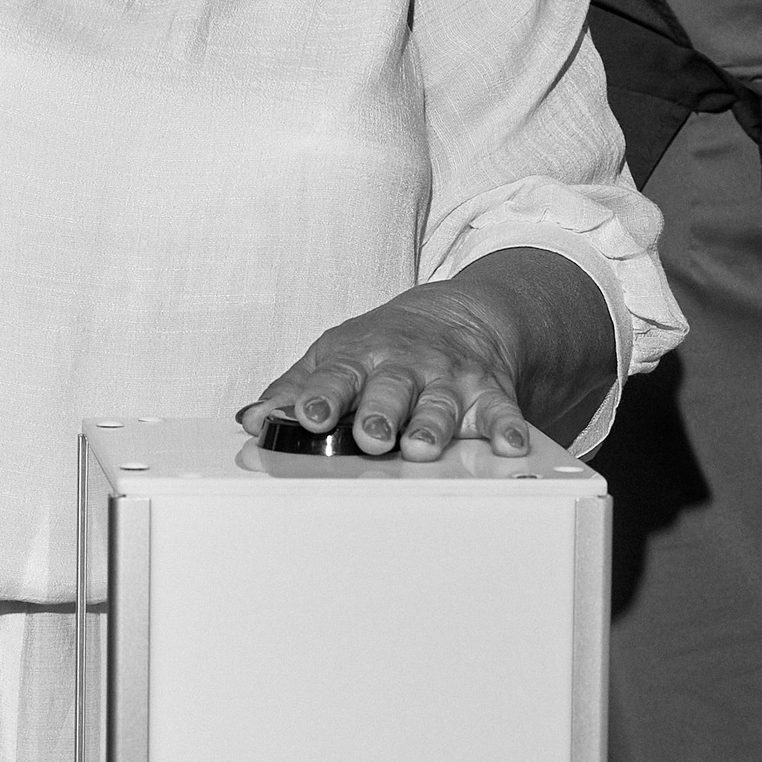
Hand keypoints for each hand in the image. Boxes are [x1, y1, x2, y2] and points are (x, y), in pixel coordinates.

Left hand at [237, 279, 531, 460]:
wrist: (454, 314)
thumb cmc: (382, 346)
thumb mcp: (333, 357)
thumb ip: (294, 390)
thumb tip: (252, 420)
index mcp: (358, 359)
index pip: (335, 377)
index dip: (321, 396)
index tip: (309, 415)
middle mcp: (403, 367)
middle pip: (390, 390)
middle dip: (379, 413)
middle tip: (370, 436)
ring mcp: (446, 378)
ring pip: (440, 403)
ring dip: (432, 426)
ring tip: (423, 447)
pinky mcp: (486, 391)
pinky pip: (499, 410)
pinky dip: (506, 428)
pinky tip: (509, 444)